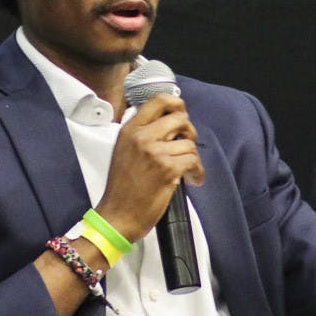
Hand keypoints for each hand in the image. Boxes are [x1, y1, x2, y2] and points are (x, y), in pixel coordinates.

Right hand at [97, 93, 204, 241]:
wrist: (117, 215)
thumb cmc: (121, 187)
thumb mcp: (123, 151)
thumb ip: (142, 134)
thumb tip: (170, 125)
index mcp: (129, 130)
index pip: (158, 101)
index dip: (176, 104)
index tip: (182, 114)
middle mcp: (141, 137)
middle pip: (180, 118)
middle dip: (189, 131)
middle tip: (186, 145)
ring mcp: (155, 152)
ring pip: (189, 143)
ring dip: (193, 157)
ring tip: (188, 169)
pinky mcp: (167, 169)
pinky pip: (194, 161)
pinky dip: (198, 172)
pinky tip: (193, 179)